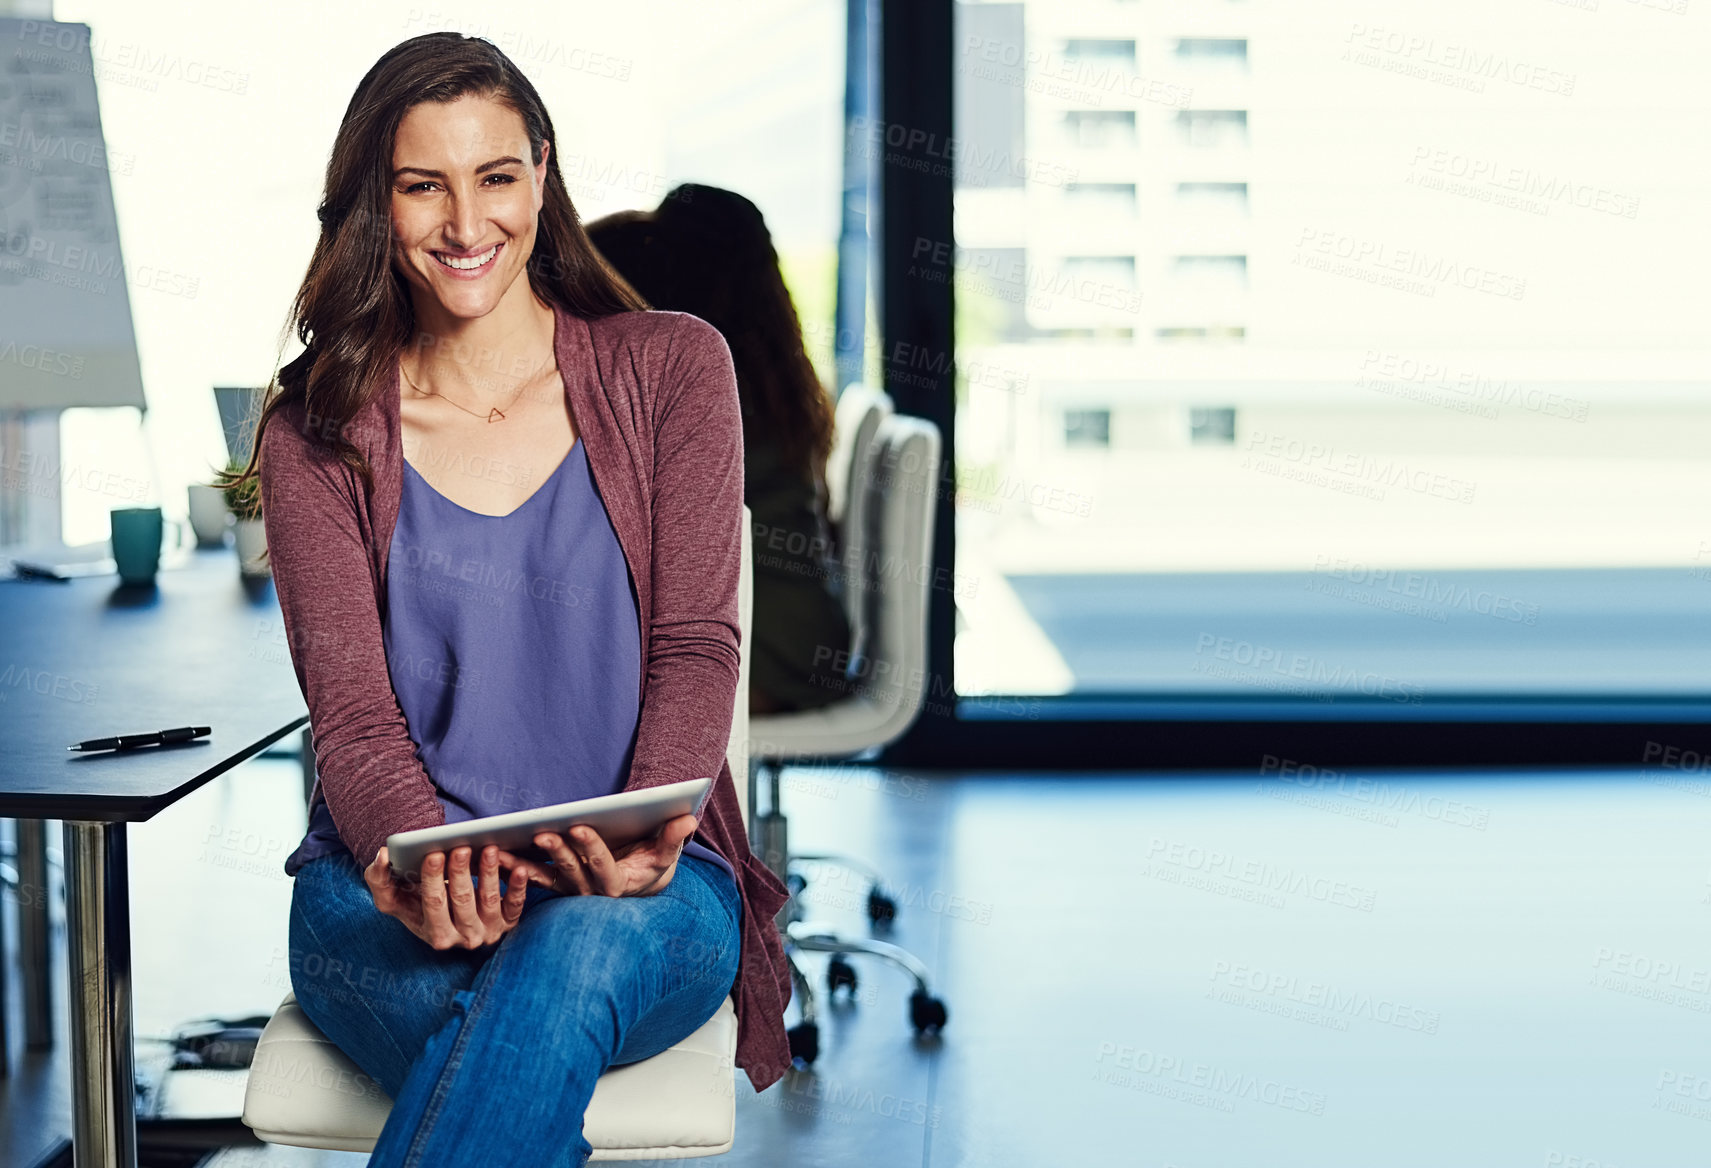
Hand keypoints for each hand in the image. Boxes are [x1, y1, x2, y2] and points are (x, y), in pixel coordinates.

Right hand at [365, 843, 530, 949]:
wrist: (445, 911)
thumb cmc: (417, 903)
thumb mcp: (392, 897)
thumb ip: (379, 879)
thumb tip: (382, 855)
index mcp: (435, 935)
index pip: (433, 904)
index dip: (432, 879)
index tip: (432, 855)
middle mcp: (464, 938)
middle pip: (462, 901)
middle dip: (460, 873)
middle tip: (461, 848)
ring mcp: (489, 931)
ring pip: (489, 900)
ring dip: (489, 873)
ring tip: (488, 848)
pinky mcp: (509, 922)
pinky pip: (516, 905)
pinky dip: (518, 887)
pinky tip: (518, 868)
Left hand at [494, 814, 697, 897]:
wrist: (639, 883)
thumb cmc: (651, 863)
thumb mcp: (665, 853)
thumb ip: (673, 838)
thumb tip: (687, 819)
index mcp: (618, 885)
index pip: (603, 868)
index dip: (591, 848)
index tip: (578, 827)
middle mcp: (592, 893)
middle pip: (572, 873)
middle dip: (557, 852)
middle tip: (542, 832)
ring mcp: (572, 891)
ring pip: (547, 879)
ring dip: (524, 866)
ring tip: (503, 852)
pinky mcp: (558, 886)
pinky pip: (534, 881)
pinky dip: (515, 871)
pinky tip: (498, 858)